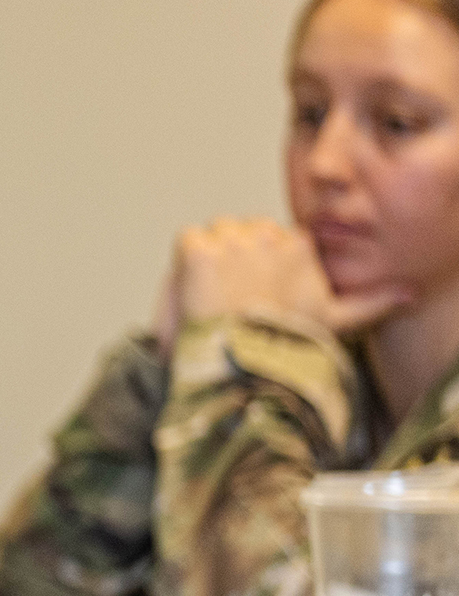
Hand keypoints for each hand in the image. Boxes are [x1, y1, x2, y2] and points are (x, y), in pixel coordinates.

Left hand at [154, 216, 408, 354]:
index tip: (257, 293)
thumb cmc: (288, 345)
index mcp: (300, 245)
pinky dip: (186, 263)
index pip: (274, 238)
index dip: (261, 266)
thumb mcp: (335, 323)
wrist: (244, 363)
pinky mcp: (200, 250)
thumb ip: (370, 303)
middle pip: (243, 232)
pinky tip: (197, 289)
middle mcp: (270, 235)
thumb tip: (409, 296)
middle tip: (233, 297)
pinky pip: (188, 240)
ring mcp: (233, 240)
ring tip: (215, 295)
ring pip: (216, 233)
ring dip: (210, 258)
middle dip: (236, 258)